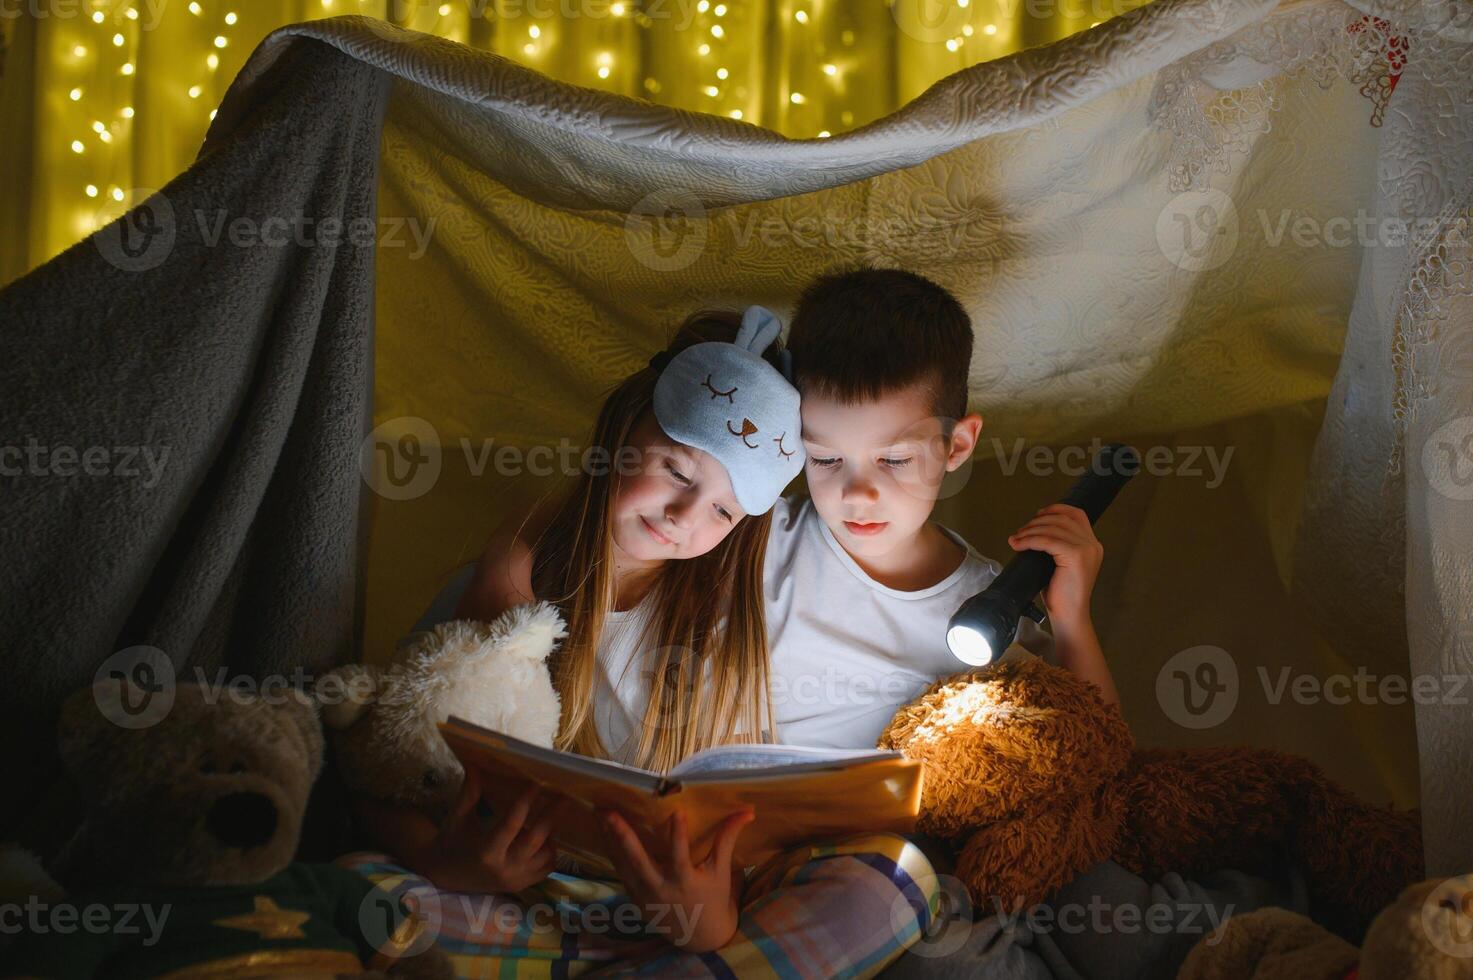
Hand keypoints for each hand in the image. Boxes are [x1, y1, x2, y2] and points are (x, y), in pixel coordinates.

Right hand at [430, 771, 557, 893]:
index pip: (512, 823)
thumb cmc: (451, 843)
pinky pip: (547, 868)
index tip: (537, 782)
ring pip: (545, 853)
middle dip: (551, 815)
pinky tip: (545, 837)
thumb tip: (475, 763)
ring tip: (550, 814)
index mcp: (486, 851)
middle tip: (565, 795)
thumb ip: (469, 793)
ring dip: (550, 833)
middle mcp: (504, 868)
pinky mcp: (522, 885)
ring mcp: (516, 879)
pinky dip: (550, 851)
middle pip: (536, 838)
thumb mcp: (458, 818)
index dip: (525, 801)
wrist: (447, 877)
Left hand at [597, 806, 754, 952]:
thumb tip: (747, 811)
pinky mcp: (635, 897)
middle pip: (638, 861)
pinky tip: (604, 832)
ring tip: (601, 814)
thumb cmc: (713, 897)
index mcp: (685, 882)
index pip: (680, 856)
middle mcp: (661, 889)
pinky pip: (620, 871)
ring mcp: (644, 894)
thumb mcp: (721, 870)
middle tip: (610, 813)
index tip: (676, 812)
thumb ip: (727, 839)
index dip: (678, 835)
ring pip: (622, 864)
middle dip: (623, 836)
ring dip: (610, 839)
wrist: (699, 935)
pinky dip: (611, 852)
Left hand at [1007, 503, 1103, 628]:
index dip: (1056, 509)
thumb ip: (1057, 545)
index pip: (1076, 514)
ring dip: (1029, 531)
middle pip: (1061, 519)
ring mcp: (1086, 549)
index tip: (1037, 515)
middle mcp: (1092, 544)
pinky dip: (1030, 540)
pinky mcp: (1076, 556)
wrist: (1070, 615)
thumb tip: (1034, 529)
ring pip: (1052, 528)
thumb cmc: (1062, 594)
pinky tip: (1018, 545)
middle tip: (1020, 532)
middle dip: (1037, 522)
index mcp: (1092, 544)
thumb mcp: (1061, 564)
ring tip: (1016, 539)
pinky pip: (1047, 540)